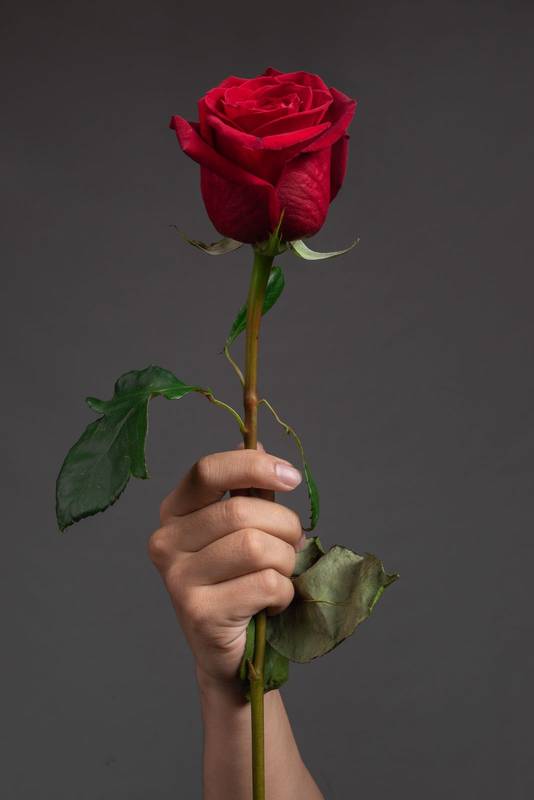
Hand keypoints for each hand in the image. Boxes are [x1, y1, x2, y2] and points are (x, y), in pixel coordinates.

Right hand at [148, 446, 304, 690]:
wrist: (231, 654)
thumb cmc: (241, 583)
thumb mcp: (244, 529)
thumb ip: (248, 490)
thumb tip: (255, 441)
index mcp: (174, 511)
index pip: (209, 471)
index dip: (254, 466)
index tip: (291, 477)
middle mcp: (166, 541)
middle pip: (241, 511)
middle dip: (284, 527)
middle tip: (292, 546)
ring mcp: (177, 579)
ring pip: (257, 547)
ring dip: (285, 562)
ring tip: (280, 575)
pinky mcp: (198, 613)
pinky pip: (265, 584)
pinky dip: (284, 593)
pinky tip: (272, 603)